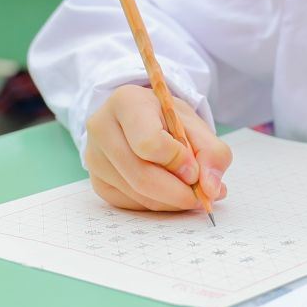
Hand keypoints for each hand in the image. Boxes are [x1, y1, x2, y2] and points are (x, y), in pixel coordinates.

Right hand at [83, 84, 231, 211]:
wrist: (141, 120)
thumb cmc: (168, 119)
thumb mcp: (195, 125)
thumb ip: (212, 153)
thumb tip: (212, 190)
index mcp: (126, 102)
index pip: (149, 142)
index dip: (177, 162)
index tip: (195, 169)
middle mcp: (102, 128)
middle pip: (141, 176)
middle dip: (178, 192)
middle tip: (202, 196)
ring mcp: (95, 157)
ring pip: (138, 194)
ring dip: (171, 202)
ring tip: (191, 192)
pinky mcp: (97, 182)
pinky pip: (132, 204)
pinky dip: (158, 205)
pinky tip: (170, 192)